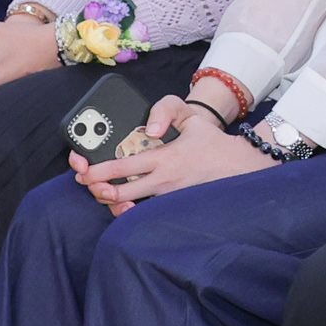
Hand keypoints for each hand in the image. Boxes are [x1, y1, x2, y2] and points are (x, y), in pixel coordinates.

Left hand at [74, 103, 269, 210]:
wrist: (241, 166)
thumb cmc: (213, 143)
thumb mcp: (190, 118)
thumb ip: (165, 111)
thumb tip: (149, 130)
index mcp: (163, 158)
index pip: (122, 167)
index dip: (98, 171)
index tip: (84, 172)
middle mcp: (163, 181)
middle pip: (119, 194)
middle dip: (99, 192)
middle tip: (89, 185)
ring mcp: (168, 198)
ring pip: (131, 208)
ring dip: (114, 204)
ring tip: (104, 194)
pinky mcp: (175, 208)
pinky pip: (147, 214)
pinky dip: (133, 211)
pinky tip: (125, 205)